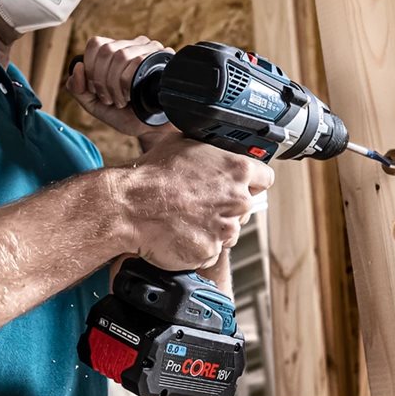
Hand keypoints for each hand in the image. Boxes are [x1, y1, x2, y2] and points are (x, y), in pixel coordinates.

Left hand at [65, 35, 174, 138]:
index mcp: (114, 50)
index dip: (90, 67)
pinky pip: (138, 63)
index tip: (94, 89)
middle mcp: (132, 45)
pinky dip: (128, 85)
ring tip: (121, 100)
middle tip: (108, 99)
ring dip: (115, 85)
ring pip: (122, 56)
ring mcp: (149, 49)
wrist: (150, 128)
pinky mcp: (162, 58)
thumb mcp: (93, 104)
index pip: (96, 43)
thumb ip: (77, 88)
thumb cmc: (124, 114)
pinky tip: (132, 97)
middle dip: (101, 80)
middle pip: (107, 50)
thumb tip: (77, 66)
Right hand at [114, 133, 274, 271]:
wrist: (129, 207)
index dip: (251, 181)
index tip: (240, 184)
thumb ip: (208, 148)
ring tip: (187, 218)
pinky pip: (211, 250)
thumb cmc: (152, 175)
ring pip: (229, 230)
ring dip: (214, 227)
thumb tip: (211, 144)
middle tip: (203, 202)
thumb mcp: (183, 143)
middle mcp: (237, 200)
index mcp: (237, 170)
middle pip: (246, 206)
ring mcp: (225, 229)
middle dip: (228, 205)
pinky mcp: (210, 252)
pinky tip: (181, 232)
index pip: (265, 178)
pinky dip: (199, 244)